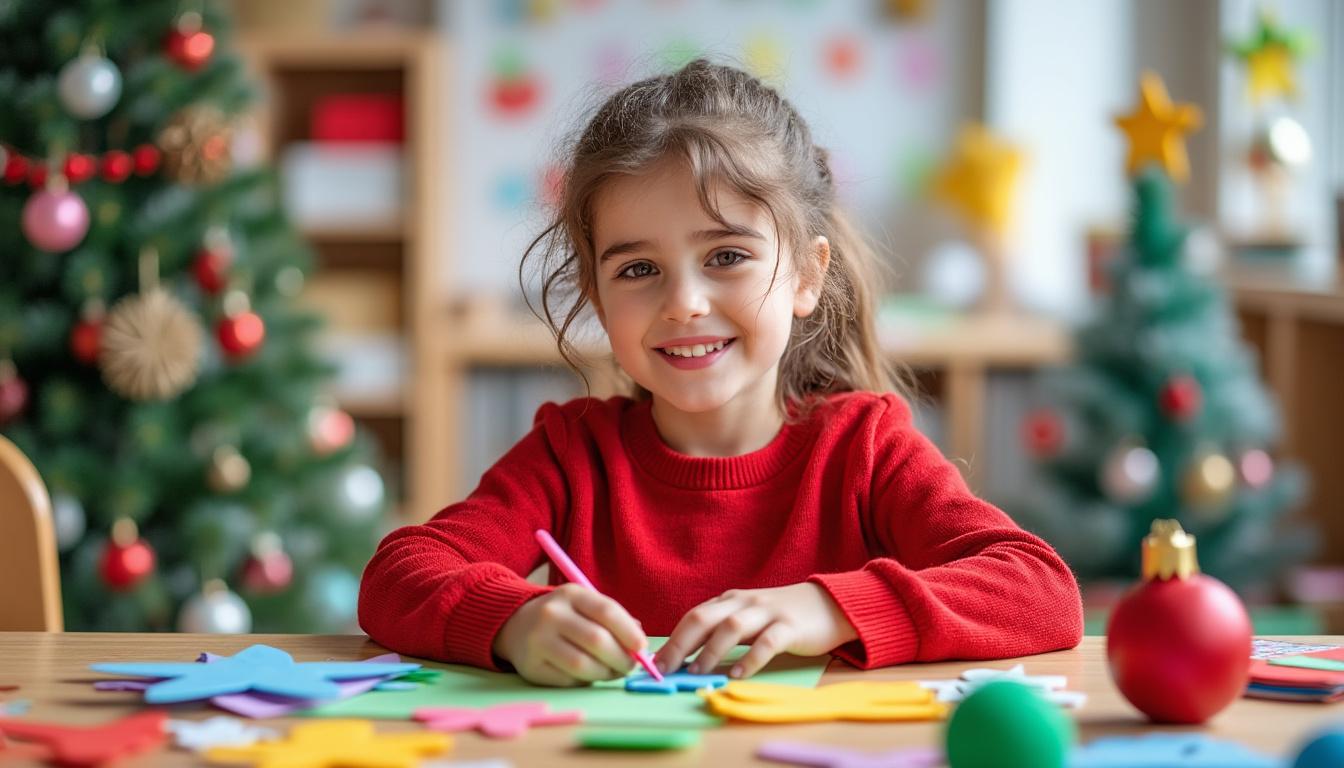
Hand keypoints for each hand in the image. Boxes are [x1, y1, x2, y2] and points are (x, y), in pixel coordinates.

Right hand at [493, 584, 648, 686]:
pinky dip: (585, 680)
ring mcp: (538, 641)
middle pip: (597, 640)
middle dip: (621, 658)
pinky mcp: (531, 667)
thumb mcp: (584, 606)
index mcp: (571, 594)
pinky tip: (588, 674)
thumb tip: (640, 644)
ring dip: (605, 673)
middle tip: (630, 666)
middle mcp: (552, 614)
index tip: (642, 648)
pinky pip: (568, 680)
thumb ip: (613, 619)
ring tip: (612, 672)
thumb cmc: (562, 616)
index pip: (606, 611)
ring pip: (583, 664)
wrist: (515, 624)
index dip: (629, 632)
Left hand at [654, 582, 857, 679]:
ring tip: (698, 672)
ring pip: (732, 626)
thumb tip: (688, 658)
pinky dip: (750, 659)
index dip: (671, 640)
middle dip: (680, 644)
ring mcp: (767, 612)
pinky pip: (767, 642)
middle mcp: (744, 602)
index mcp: (730, 601)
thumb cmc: (782, 616)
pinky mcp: (790, 626)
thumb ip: (722, 632)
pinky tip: (738, 675)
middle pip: (703, 618)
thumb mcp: (748, 617)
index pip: (693, 617)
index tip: (654, 664)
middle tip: (665, 668)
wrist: (829, 604)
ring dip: (712, 650)